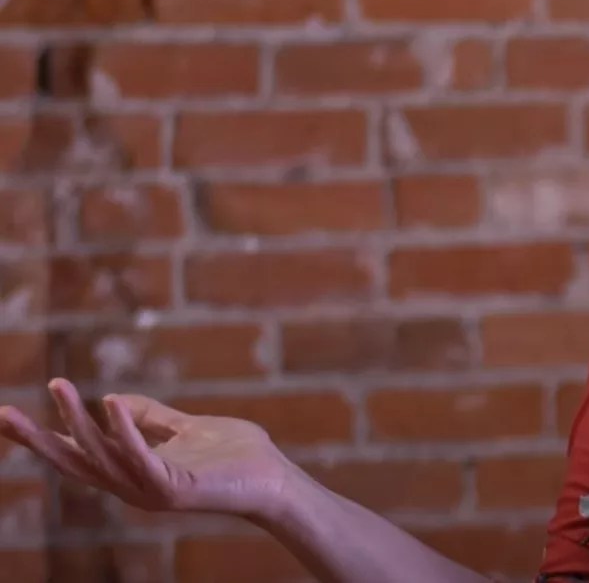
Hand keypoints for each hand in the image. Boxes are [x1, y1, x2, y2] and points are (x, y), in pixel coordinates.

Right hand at [0, 378, 299, 521]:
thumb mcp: (185, 427)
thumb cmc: (235, 456)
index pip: (78, 455)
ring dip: (78, 421)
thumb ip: (150, 416)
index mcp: (131, 471)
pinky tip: (109, 402)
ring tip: (60, 388)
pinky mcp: (174, 489)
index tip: (8, 416)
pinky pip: (142, 458)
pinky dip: (125, 431)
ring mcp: (150, 490)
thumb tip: (111, 398)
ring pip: (103, 456)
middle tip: (4, 414)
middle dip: (39, 439)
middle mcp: (132, 485)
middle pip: (75, 462)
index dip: (44, 438)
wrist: (274, 480)